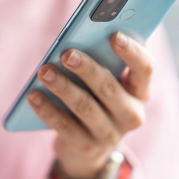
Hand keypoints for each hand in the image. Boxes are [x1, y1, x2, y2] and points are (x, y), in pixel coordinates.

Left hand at [28, 32, 153, 178]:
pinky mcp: (86, 146)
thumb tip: (86, 30)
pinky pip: (64, 126)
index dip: (132, 52)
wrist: (89, 148)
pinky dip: (47, 109)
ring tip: (44, 71)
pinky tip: (33, 95)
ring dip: (63, 87)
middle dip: (87, 69)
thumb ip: (104, 57)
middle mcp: (131, 114)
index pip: (145, 68)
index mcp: (140, 91)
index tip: (114, 35)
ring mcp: (110, 134)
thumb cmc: (97, 98)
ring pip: (85, 106)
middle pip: (109, 88)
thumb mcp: (107, 80)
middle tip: (66, 53)